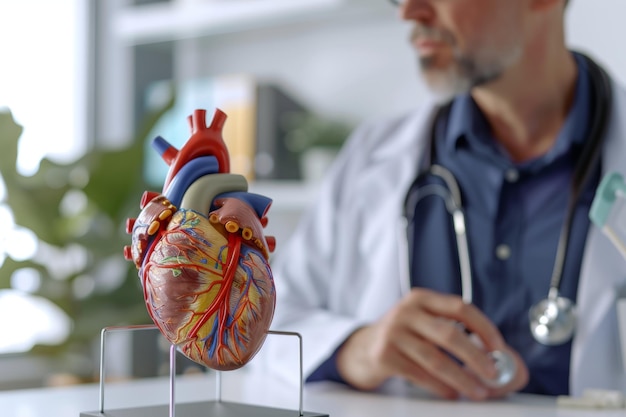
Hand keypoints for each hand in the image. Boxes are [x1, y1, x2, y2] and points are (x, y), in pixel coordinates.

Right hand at [335, 288, 528, 399]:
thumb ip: (458, 333)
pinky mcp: (383, 355)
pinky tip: (451, 393)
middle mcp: (405, 311)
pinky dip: (440, 387)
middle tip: (493, 374)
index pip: (460, 307)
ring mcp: (392, 333)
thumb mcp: (424, 324)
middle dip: (476, 357)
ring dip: (461, 378)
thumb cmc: (404, 337)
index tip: (499, 348)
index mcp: (421, 298)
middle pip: (450, 334)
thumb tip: (507, 360)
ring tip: (477, 391)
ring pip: (436, 359)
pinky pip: (420, 375)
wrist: (362, 348)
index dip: (484, 327)